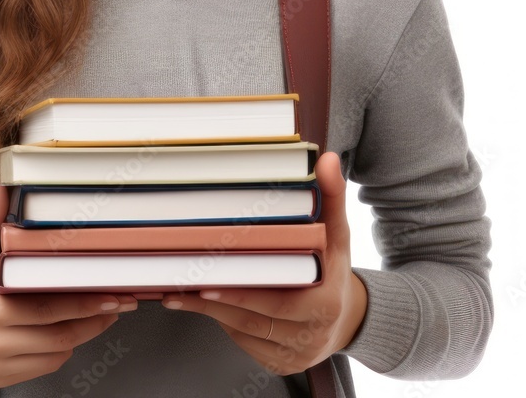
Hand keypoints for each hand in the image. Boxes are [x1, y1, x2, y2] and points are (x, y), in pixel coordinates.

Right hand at [0, 179, 138, 388]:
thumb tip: (0, 184)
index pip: (46, 308)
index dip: (82, 303)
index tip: (110, 294)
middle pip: (57, 335)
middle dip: (93, 320)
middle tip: (118, 303)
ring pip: (56, 354)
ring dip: (83, 335)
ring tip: (102, 315)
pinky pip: (45, 366)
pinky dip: (62, 350)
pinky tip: (71, 330)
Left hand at [159, 151, 366, 374]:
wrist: (347, 318)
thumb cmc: (335, 270)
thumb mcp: (338, 234)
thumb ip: (331, 197)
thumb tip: (325, 161)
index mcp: (325, 304)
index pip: (277, 301)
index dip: (240, 292)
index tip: (208, 281)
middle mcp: (310, 335)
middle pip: (254, 318)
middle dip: (214, 301)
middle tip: (181, 281)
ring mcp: (293, 354)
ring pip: (242, 331)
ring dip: (209, 312)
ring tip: (178, 290)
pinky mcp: (278, 363)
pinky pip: (243, 342)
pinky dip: (221, 322)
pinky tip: (200, 302)